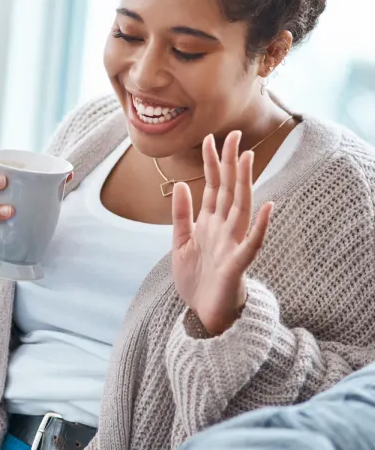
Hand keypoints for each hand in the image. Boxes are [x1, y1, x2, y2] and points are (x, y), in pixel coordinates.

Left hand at [171, 131, 273, 335]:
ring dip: (245, 183)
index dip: (211, 163)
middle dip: (229, 163)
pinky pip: (252, 243)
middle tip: (232, 134)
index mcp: (209, 223)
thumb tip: (182, 184)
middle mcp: (224, 229)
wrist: (203, 315)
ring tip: (247, 158)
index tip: (209, 138)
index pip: (213, 186)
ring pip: (241, 208)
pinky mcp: (237, 265)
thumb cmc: (196, 280)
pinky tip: (268, 207)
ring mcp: (233, 244)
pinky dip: (261, 226)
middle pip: (229, 190)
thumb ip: (182, 215)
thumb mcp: (181, 243)